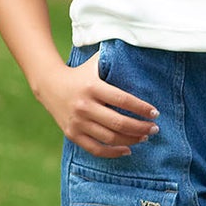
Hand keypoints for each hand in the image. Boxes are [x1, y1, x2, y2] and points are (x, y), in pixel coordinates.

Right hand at [36, 61, 158, 157]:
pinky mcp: (72, 134)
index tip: (155, 113)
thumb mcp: (95, 63)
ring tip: (144, 136)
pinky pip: (96, 149)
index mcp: (92, 87)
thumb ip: (114, 59)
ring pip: (110, 138)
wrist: (49, 84)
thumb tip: (139, 52)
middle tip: (155, 128)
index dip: (141, 108)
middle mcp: (84, 106)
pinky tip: (127, 149)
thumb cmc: (81, 74)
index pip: (123, 100)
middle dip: (141, 127)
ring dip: (131, 140)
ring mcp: (77, 122)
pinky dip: (113, 153)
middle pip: (119, 123)